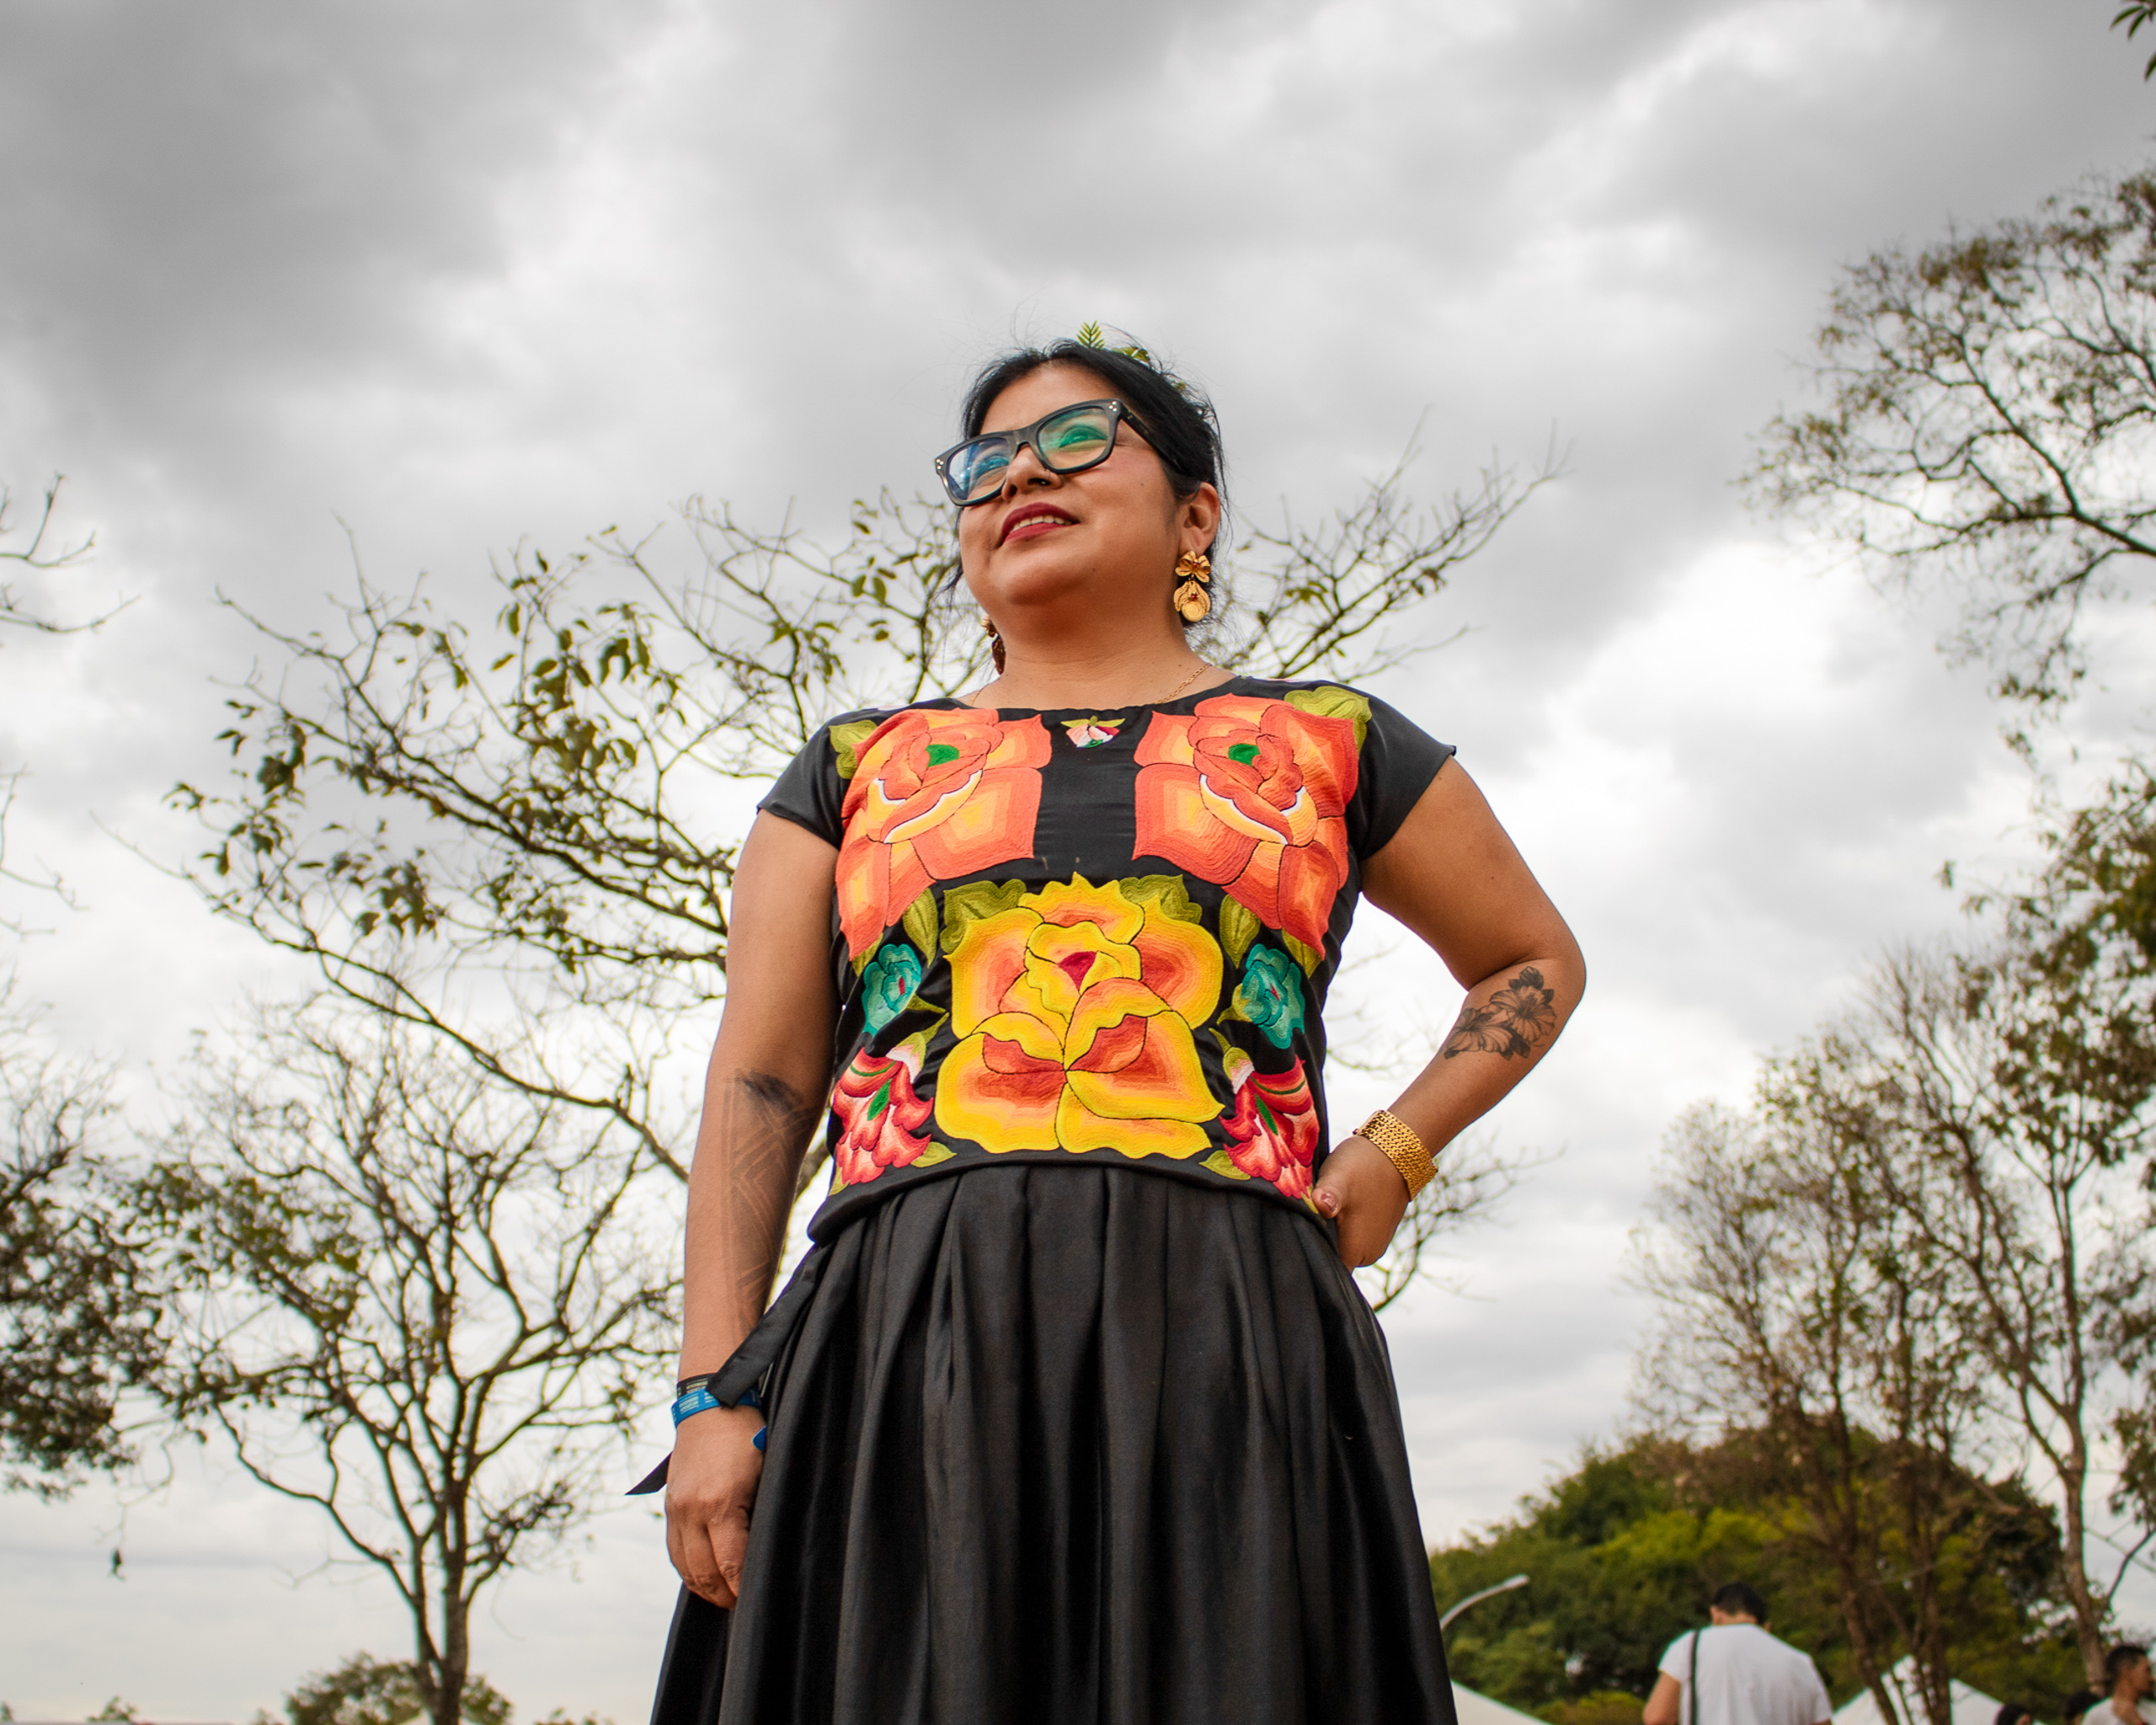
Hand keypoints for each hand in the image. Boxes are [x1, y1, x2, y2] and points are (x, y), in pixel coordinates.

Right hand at [663, 1403, 766, 1607]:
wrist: (710, 1404)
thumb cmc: (748, 1435)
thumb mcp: (765, 1472)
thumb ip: (761, 1512)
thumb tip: (767, 1550)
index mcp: (721, 1503)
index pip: (730, 1563)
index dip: (741, 1589)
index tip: (754, 1603)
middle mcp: (692, 1510)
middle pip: (703, 1572)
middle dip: (722, 1595)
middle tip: (741, 1607)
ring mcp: (676, 1508)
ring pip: (684, 1566)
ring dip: (703, 1587)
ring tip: (723, 1598)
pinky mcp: (669, 1504)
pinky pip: (674, 1548)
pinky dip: (687, 1569)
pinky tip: (702, 1576)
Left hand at [1312, 1135, 1410, 1267]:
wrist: (1395, 1153)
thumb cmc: (1363, 1166)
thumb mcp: (1339, 1177)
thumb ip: (1328, 1195)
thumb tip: (1321, 1205)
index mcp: (1355, 1253)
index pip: (1322, 1268)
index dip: (1306, 1253)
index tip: (1292, 1235)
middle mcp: (1365, 1256)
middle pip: (1330, 1257)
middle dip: (1315, 1239)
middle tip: (1301, 1216)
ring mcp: (1372, 1245)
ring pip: (1339, 1245)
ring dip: (1327, 1231)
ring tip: (1317, 1208)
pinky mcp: (1373, 1233)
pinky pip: (1350, 1236)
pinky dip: (1339, 1224)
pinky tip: (1332, 1206)